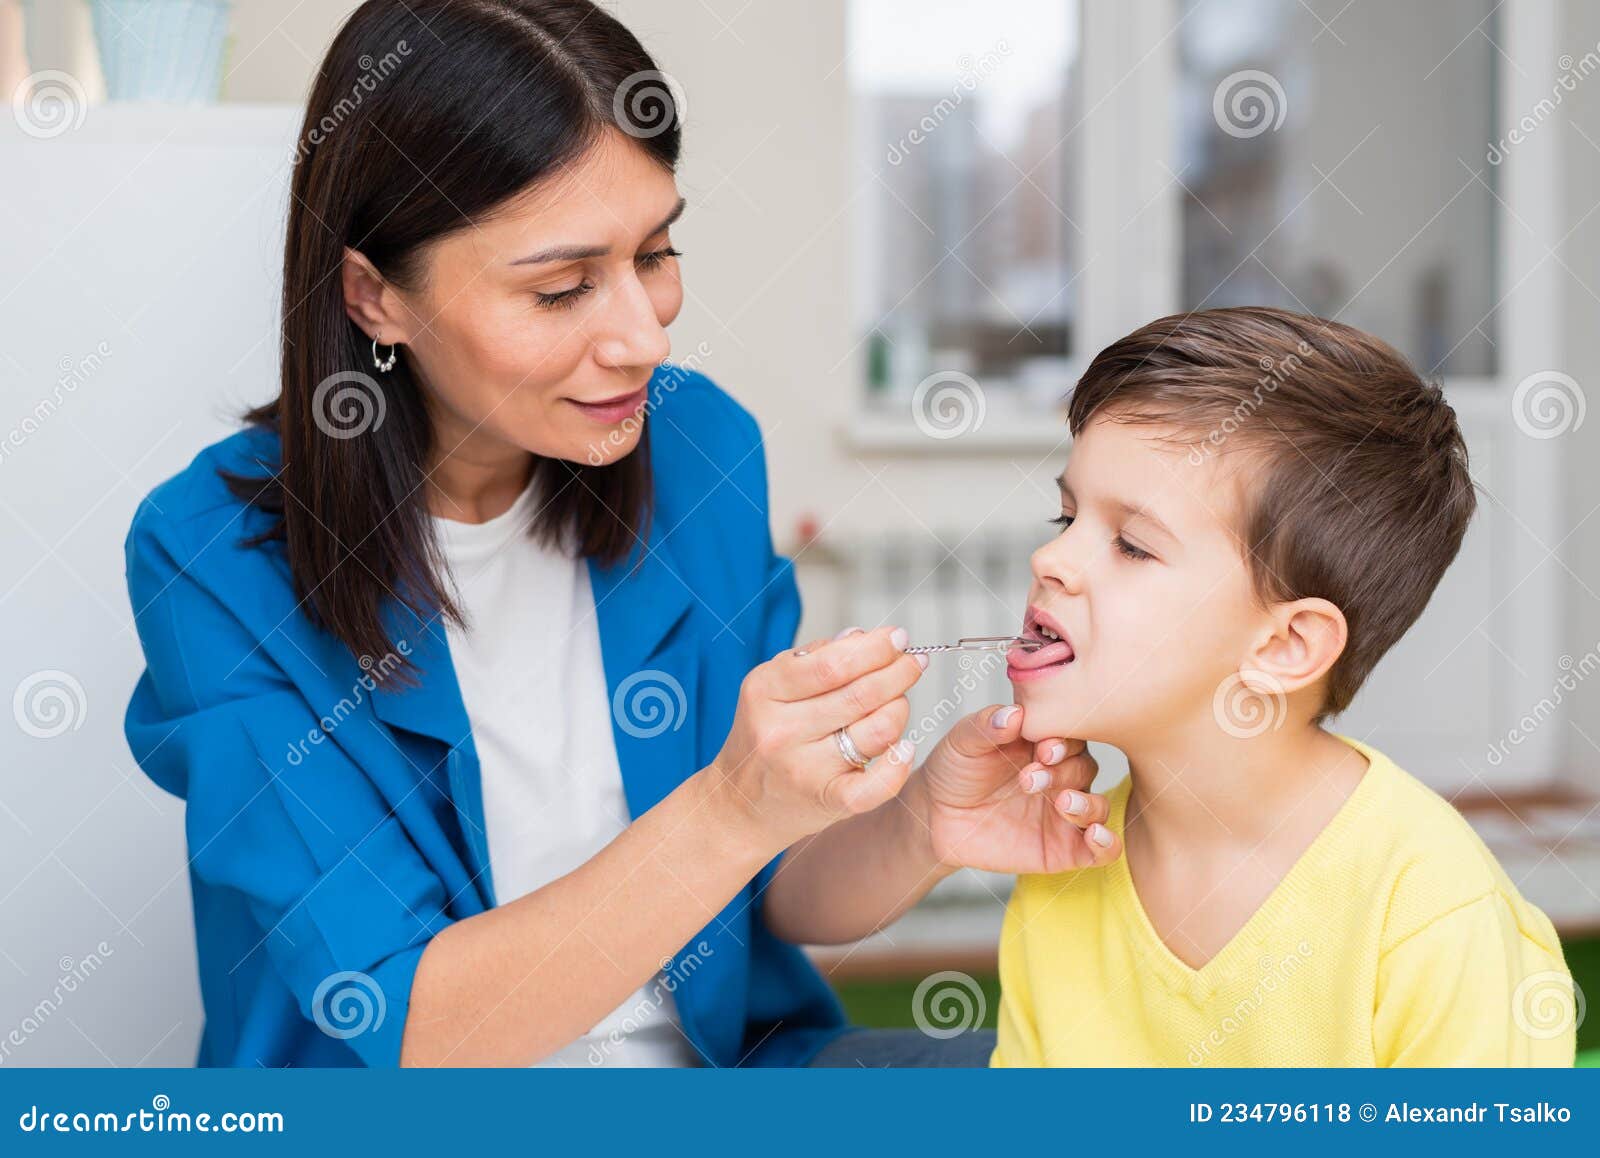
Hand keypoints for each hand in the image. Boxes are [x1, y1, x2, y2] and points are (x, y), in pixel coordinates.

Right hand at [706, 626, 926, 850]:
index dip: (875, 647)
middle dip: (899, 672)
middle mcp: (781, 730)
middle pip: (860, 693)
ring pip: (877, 730)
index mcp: (765, 690)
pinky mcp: (825, 802)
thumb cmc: (766, 736)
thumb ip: (815, 658)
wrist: (740, 805)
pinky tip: (905, 748)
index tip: (898, 638)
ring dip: (900, 709)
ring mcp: (803, 769)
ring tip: (898, 702)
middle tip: (914, 662)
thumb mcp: (773, 687)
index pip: (833, 663)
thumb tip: (863, 637)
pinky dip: (899, 765)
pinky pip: (876, 786)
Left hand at [910, 703, 1121, 873]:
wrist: (935, 816)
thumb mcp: (963, 741)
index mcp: (1043, 743)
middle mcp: (1061, 776)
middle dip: (1063, 772)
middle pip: (1085, 768)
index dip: (1062, 741)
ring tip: (1061, 803)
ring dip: (1087, 804)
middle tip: (1030, 779)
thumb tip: (1014, 713)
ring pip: (1098, 806)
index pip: (1071, 735)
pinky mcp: (1064, 849)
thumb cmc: (954, 770)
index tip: (1042, 749)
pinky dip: (1107, 843)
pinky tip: (1095, 836)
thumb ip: (986, 726)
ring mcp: (1064, 813)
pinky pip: (1100, 850)